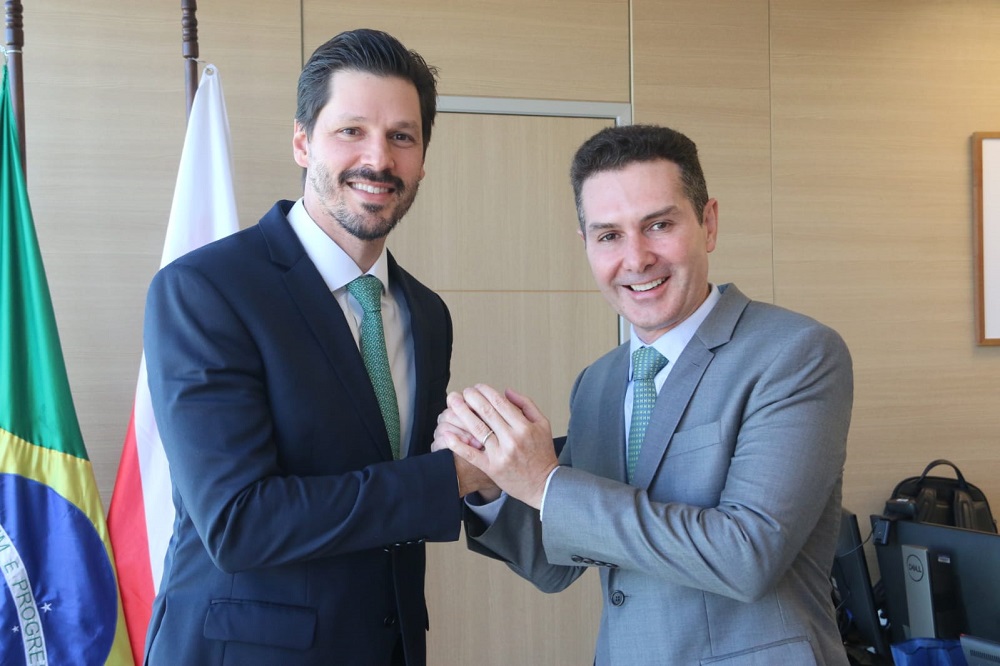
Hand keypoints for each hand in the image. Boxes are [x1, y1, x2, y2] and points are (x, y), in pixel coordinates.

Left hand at [444, 384, 556, 509]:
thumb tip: (506, 391)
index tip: (477, 387)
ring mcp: (500, 454)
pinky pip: (471, 454)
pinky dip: (457, 444)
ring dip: (462, 413)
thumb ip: (526, 405)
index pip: (500, 403)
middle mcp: (512, 439)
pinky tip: (447, 434)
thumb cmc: (543, 454)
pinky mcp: (491, 468)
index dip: (486, 391)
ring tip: (452, 403)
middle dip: (471, 398)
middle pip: (487, 413)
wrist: (544, 485)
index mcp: (525, 427)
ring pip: (477, 429)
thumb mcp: (543, 424)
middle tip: (462, 391)